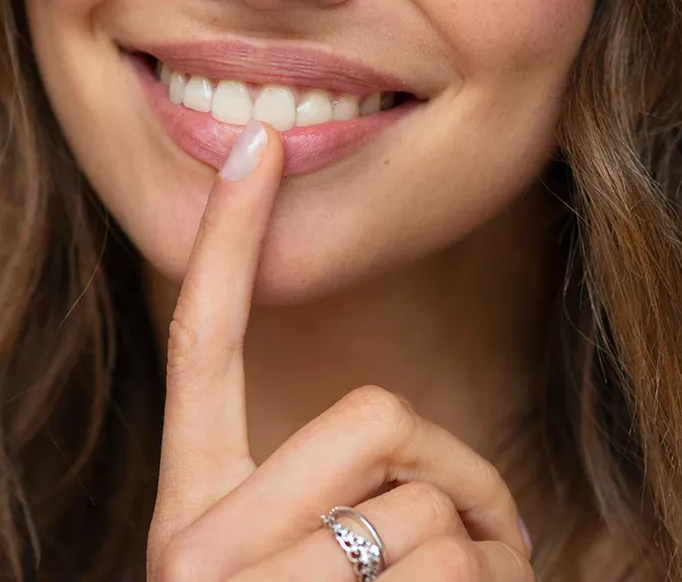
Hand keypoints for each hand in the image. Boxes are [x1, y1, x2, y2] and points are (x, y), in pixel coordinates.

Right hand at [146, 120, 536, 580]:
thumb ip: (328, 504)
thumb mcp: (297, 581)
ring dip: (490, 558)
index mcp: (190, 517)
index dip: (228, 242)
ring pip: (429, 504)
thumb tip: (414, 458)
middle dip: (463, 476)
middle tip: (491, 544)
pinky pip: (456, 560)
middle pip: (373, 414)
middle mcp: (191, 548)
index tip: (257, 143)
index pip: (203, 348)